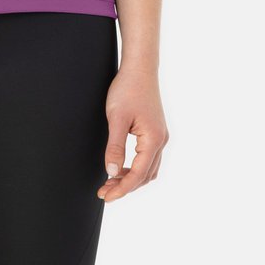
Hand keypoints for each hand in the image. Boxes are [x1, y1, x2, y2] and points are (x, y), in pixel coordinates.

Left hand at [96, 64, 168, 202]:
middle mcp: (161, 141)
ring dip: (131, 179)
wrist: (140, 68)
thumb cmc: (127, 89)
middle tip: (104, 192)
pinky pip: (148, 158)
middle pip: (145, 176)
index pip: (138, 175)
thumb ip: (115, 147)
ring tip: (110, 182)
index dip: (121, 189)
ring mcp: (160, 136)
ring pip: (148, 169)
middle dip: (125, 186)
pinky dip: (136, 168)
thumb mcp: (116, 118)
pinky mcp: (156, 131)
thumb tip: (111, 173)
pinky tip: (121, 167)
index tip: (105, 196)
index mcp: (153, 140)